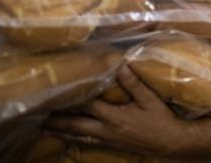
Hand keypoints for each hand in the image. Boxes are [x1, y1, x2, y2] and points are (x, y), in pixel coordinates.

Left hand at [44, 66, 190, 155]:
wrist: (170, 142)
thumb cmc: (161, 120)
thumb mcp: (149, 100)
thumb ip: (133, 84)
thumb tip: (120, 65)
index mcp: (114, 117)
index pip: (88, 105)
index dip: (72, 98)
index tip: (58, 91)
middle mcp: (106, 129)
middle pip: (76, 124)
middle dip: (58, 120)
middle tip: (40, 115)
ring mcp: (107, 139)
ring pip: (78, 136)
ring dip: (61, 131)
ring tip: (45, 127)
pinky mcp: (111, 145)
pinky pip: (87, 142)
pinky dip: (74, 139)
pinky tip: (68, 137)